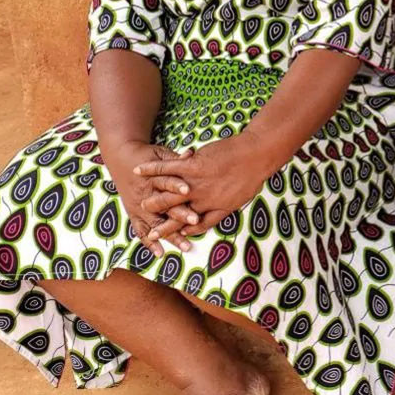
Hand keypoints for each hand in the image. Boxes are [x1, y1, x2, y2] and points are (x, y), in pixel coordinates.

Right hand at [103, 142, 195, 255]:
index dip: (177, 186)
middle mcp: (145, 194)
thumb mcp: (161, 154)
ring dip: (170, 235)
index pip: (166, 181)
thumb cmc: (147, 155)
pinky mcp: (133, 213)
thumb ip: (176, 160)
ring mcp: (138, 206)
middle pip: (163, 206)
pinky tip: (160, 253)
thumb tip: (192, 155)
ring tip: (186, 246)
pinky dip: (149, 243)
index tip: (189, 190)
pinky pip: (140, 231)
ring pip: (155, 223)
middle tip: (195, 221)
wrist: (121, 157)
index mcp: (153, 176)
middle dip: (179, 214)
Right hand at [134, 132, 275, 240]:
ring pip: (165, 191)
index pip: (183, 223)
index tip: (155, 238)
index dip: (168, 231)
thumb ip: (213, 218)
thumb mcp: (233, 204)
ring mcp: (194, 181)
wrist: (255, 156)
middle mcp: (197, 198)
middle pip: (170, 210)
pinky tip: (140, 169)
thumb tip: (195, 230)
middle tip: (144, 228)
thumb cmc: (249, 180)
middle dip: (155, 219)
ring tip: (139, 201)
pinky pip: (167, 167)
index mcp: (207, 207)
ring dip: (150, 196)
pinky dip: (152, 169)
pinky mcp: (192, 165)